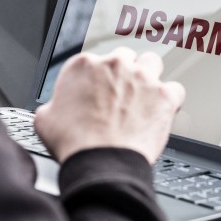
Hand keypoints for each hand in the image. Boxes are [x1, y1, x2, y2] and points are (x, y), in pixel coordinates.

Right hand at [34, 47, 184, 163]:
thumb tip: (54, 109)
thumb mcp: (45, 120)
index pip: (95, 60)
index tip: (100, 91)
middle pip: (125, 57)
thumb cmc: (74, 143)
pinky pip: (175, 89)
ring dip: (149, 76)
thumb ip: (52, 105)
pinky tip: (163, 110)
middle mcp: (114, 65)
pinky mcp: (164, 95)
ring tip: (145, 95)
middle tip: (122, 94)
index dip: (98, 78)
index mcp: (83, 65)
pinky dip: (170, 99)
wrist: (101, 163)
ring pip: (153, 62)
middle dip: (124, 73)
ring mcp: (142, 78)